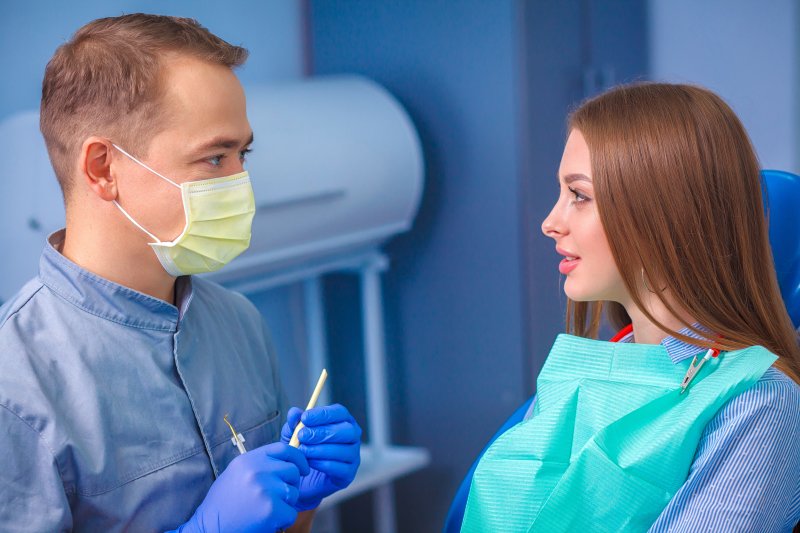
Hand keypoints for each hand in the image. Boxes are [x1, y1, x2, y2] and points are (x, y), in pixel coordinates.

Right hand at [174, 442, 308, 532]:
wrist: (209, 527)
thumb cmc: (224, 503)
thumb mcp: (237, 473)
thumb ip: (260, 464)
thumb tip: (286, 461)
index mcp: (250, 459)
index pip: (284, 449)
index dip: (298, 458)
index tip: (303, 468)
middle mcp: (259, 470)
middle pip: (293, 471)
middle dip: (291, 484)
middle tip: (277, 497)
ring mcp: (266, 489)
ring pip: (294, 492)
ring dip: (286, 504)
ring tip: (267, 509)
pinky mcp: (271, 509)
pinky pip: (291, 513)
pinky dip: (283, 520)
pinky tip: (267, 521)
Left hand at [281, 404, 361, 510]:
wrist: (302, 478)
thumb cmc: (303, 450)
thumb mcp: (293, 434)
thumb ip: (294, 423)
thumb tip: (294, 413)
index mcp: (342, 421)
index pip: (339, 412)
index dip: (323, 414)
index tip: (305, 418)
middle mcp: (352, 437)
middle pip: (346, 430)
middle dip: (322, 432)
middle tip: (302, 436)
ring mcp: (353, 456)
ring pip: (342, 449)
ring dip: (320, 449)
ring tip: (302, 450)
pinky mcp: (349, 474)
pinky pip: (339, 467)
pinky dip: (322, 464)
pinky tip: (309, 463)